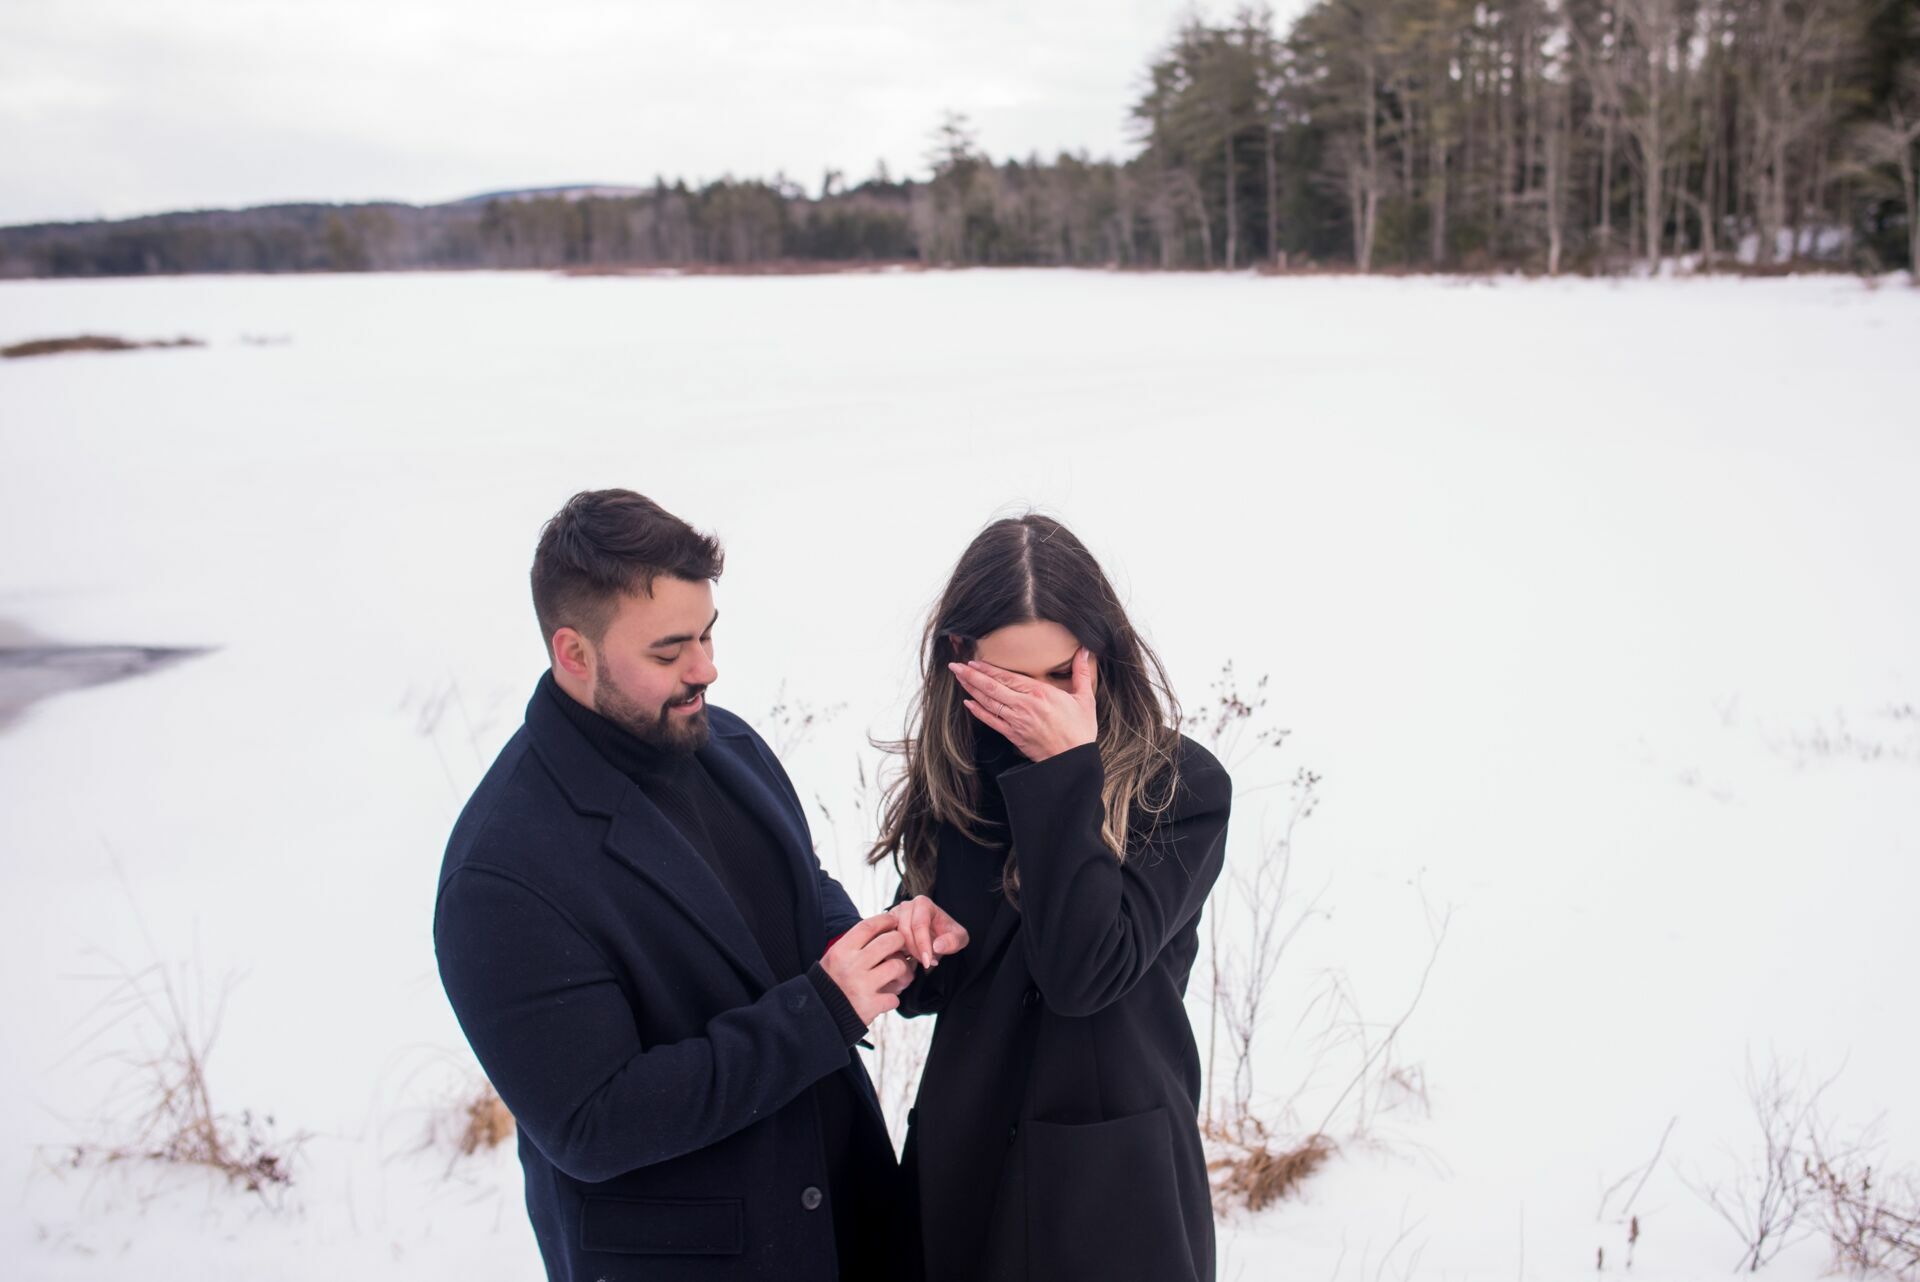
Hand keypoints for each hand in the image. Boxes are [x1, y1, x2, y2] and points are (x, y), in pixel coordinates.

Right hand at [820, 913, 913, 1024]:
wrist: (821, 1014)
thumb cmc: (832, 982)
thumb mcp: (836, 958)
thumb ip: (856, 945)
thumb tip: (885, 929)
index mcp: (841, 951)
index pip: (868, 927)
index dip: (885, 920)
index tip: (894, 921)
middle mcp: (851, 966)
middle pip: (889, 942)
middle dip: (900, 941)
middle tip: (902, 947)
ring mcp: (862, 986)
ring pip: (898, 967)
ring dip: (903, 971)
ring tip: (899, 976)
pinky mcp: (870, 1006)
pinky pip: (895, 997)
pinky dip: (893, 998)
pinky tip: (886, 998)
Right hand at [891, 894, 970, 969]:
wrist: (938, 936)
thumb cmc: (948, 935)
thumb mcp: (959, 938)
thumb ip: (952, 941)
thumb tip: (936, 946)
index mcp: (923, 903)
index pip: (919, 924)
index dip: (923, 945)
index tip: (928, 962)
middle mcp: (906, 906)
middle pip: (905, 931)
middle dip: (916, 950)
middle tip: (927, 963)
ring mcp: (894, 915)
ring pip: (894, 937)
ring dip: (907, 952)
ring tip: (921, 960)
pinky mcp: (887, 927)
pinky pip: (886, 941)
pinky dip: (896, 952)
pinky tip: (908, 959)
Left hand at [949, 647, 1097, 761]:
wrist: (1073, 761)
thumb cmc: (1080, 730)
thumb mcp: (1085, 699)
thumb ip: (1081, 673)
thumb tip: (1085, 651)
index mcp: (1040, 693)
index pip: (1008, 677)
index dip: (988, 669)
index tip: (974, 661)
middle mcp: (1025, 706)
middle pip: (992, 687)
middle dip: (972, 675)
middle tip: (955, 665)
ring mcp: (1017, 721)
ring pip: (988, 702)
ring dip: (971, 689)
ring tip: (958, 678)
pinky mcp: (1013, 735)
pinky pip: (991, 721)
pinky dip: (978, 711)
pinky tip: (968, 703)